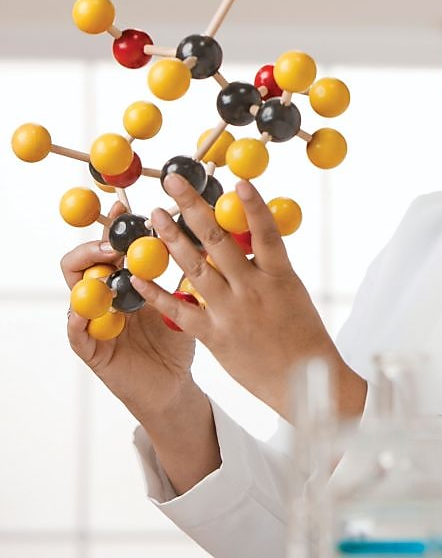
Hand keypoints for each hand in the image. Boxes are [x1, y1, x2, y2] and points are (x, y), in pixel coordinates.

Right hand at [62, 201, 199, 424]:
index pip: (115, 246)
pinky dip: (79, 317)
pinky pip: (76, 331)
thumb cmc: (181, 341)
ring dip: (88, 273)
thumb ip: (190, 272)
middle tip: (118, 238)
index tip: (127, 208)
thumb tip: (212, 235)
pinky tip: (87, 308)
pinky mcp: (91, 349)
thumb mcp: (187, 302)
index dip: (117, 227)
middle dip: (99, 244)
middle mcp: (106, 297)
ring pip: (76, 290)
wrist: (175, 386)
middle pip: (87, 260)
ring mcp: (95, 321)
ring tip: (106, 262)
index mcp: (128, 282)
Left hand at [132, 174, 365, 419]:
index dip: (251, 204)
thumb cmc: (304, 335)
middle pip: (217, 240)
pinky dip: (157, 292)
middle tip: (173, 181)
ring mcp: (231, 312)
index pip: (264, 231)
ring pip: (193, 267)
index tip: (235, 180)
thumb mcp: (293, 293)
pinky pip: (179, 310)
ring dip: (170, 238)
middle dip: (192, 207)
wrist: (305, 382)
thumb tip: (244, 240)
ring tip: (153, 215)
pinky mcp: (214, 336)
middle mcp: (252, 289)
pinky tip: (139, 275)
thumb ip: (267, 268)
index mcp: (280, 276)